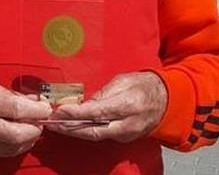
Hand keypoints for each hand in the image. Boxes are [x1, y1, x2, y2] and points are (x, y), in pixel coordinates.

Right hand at [0, 78, 52, 157]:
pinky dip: (17, 145)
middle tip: (40, 122)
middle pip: (18, 134)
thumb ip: (14, 96)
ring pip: (14, 146)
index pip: (18, 109)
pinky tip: (19, 137)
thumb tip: (37, 102)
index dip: (37, 110)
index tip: (46, 108)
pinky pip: (5, 152)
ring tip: (31, 128)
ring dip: (28, 139)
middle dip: (35, 129)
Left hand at [43, 72, 166, 142]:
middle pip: (93, 131)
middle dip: (69, 129)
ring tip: (57, 125)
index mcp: (127, 105)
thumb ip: (104, 93)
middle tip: (51, 123)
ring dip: (74, 132)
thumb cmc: (145, 86)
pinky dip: (85, 132)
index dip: (76, 114)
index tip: (59, 111)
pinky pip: (101, 136)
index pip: (96, 112)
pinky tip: (73, 127)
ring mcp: (126, 134)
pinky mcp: (124, 138)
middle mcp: (126, 123)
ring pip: (95, 136)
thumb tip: (85, 103)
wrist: (167, 101)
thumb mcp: (123, 81)